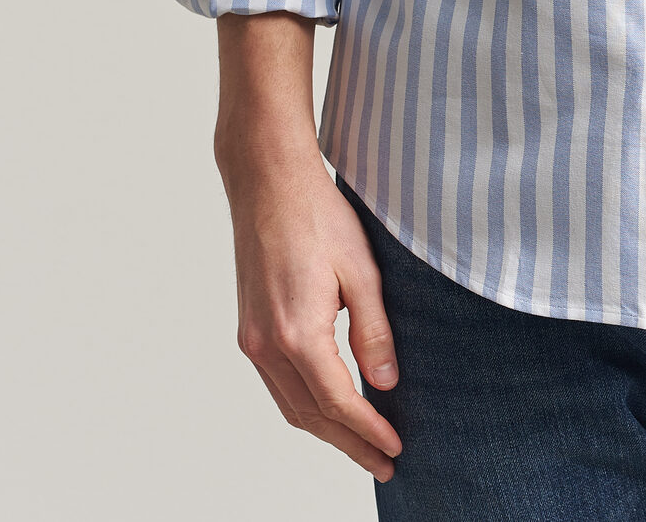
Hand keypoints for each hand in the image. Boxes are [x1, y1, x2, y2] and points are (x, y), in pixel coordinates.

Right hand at [219, 143, 403, 480]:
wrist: (268, 183)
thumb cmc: (318, 216)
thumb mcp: (361, 269)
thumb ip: (374, 330)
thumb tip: (386, 382)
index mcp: (297, 333)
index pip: (338, 403)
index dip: (369, 430)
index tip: (396, 448)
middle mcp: (267, 345)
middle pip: (311, 416)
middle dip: (349, 444)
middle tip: (385, 463)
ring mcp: (252, 339)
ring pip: (290, 404)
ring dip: (326, 430)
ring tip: (362, 444)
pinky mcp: (249, 328)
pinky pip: (278, 383)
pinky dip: (305, 403)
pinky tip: (329, 406)